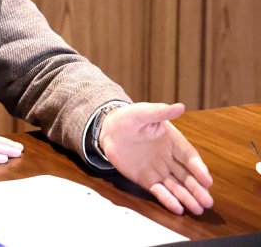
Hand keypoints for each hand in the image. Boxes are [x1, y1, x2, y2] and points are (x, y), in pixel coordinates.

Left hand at [99, 102, 213, 214]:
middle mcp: (169, 158)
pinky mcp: (147, 179)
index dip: (198, 169)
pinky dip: (168, 200)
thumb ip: (160, 112)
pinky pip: (159, 191)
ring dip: (187, 198)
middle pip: (187, 176)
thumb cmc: (128, 118)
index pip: (189, 157)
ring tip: (198, 210)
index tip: (207, 180)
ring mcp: (159, 170)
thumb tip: (179, 107)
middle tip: (208, 202)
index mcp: (173, 142)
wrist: (108, 130)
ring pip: (176, 186)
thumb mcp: (143, 112)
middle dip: (198, 189)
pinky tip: (178, 209)